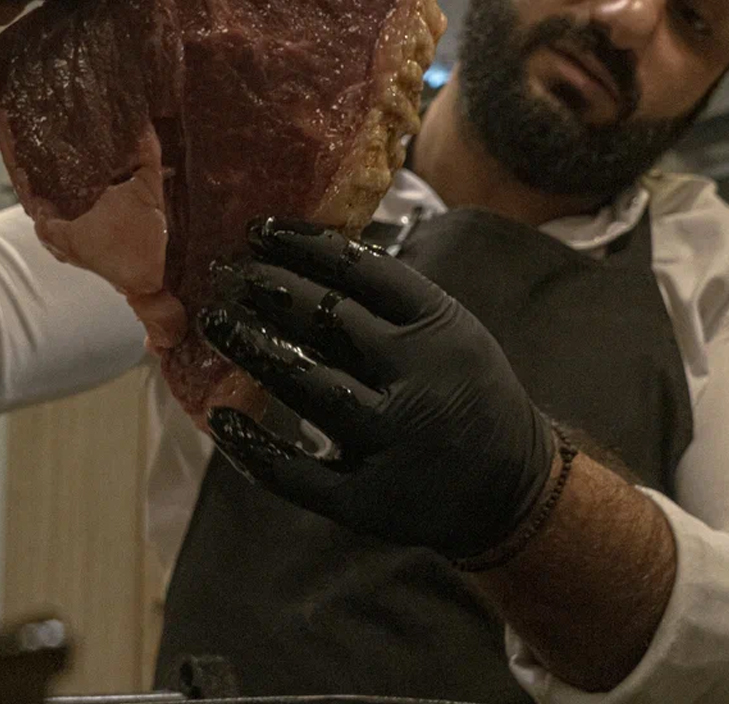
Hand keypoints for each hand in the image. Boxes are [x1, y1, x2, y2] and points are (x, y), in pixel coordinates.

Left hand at [198, 218, 555, 559]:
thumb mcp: (452, 329)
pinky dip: (253, 444)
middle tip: (226, 272)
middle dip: (269, 288)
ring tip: (215, 322)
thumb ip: (392, 298)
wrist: (513, 490)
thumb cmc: (467, 392)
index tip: (260, 229)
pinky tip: (219, 418)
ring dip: (251, 347)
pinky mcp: (367, 499)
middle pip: (327, 318)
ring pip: (305, 382)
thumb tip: (307, 251)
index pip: (361, 269)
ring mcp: (391, 440)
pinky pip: (295, 472)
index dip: (303, 244)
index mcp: (438, 326)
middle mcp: (416, 377)